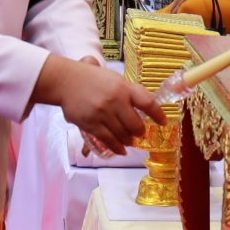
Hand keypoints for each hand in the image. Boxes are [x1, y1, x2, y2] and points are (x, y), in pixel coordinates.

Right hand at [31, 55, 161, 155]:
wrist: (66, 81)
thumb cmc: (92, 78)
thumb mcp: (114, 78)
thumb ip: (128, 91)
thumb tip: (144, 104)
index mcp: (124, 87)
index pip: (148, 102)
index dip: (158, 114)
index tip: (163, 122)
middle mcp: (116, 101)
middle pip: (136, 125)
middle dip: (140, 132)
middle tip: (139, 133)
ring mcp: (103, 114)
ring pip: (123, 135)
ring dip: (129, 140)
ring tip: (129, 140)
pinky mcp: (92, 124)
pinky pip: (109, 141)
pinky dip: (117, 148)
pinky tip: (121, 150)